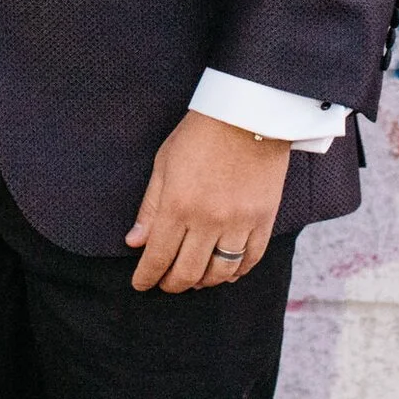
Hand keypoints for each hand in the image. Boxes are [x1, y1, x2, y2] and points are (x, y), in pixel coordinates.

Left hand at [125, 110, 290, 292]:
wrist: (248, 113)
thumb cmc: (199, 134)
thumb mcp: (164, 163)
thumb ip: (151, 207)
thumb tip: (135, 242)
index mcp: (178, 205)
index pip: (158, 256)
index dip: (147, 276)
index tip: (140, 285)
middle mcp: (209, 220)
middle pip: (188, 271)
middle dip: (172, 284)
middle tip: (165, 284)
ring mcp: (239, 222)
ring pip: (220, 272)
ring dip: (204, 282)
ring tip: (194, 280)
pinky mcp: (264, 219)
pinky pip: (250, 259)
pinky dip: (237, 272)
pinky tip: (227, 274)